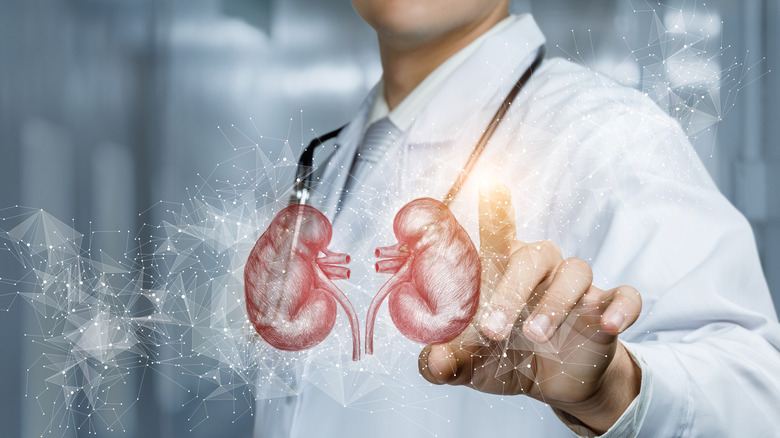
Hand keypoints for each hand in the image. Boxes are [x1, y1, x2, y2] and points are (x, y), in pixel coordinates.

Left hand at [418, 183, 642, 432]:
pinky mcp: (605, 310)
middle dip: (512, 291)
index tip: (490, 184)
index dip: (496, 209)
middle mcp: (541, 270)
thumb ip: (447, 364)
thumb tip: (434, 362)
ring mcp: (577, 289)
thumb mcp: (471, 366)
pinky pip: (625, 296)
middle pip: (534, 256)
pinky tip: (609, 324)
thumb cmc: (503, 359)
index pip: (498, 233)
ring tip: (537, 337)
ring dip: (555, 304)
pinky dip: (621, 307)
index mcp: (502, 271)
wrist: (552, 384)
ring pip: (576, 272)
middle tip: (493, 331)